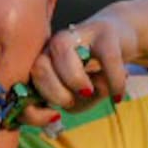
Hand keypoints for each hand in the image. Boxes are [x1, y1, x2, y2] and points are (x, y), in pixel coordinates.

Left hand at [16, 11, 136, 127]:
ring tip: (90, 92)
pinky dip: (114, 82)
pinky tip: (116, 96)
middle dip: (56, 94)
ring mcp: (78, 34)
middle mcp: (53, 44)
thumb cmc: (94, 72)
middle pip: (39, 68)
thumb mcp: (77, 95)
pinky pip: (107, 59)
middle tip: (73, 101)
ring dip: (76, 82)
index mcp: (41, 60)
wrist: (122, 37)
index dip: (34, 107)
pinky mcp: (105, 32)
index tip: (54, 116)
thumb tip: (56, 112)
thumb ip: (65, 104)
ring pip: (63, 54)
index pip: (24, 83)